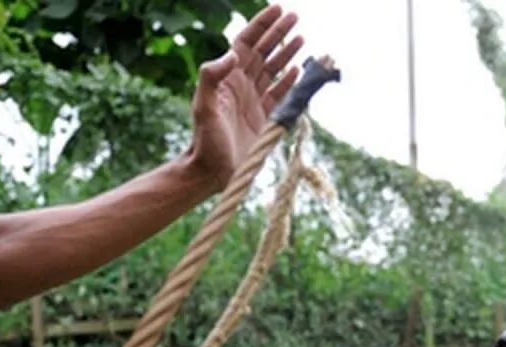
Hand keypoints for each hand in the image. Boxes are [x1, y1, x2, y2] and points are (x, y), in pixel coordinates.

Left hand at [187, 4, 305, 190]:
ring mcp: (255, 100)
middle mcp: (242, 85)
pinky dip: (290, 80)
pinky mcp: (265, 117)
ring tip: (302, 38)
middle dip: (279, 33)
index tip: (277, 10)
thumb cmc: (205, 140)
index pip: (246, 43)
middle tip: (295, 16)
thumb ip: (211, 77)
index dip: (261, 25)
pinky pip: (281, 93)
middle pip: (264, 52)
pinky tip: (298, 69)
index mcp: (228, 78)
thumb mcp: (204, 106)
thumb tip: (232, 54)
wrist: (212, 171)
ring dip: (287, 53)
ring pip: (274, 69)